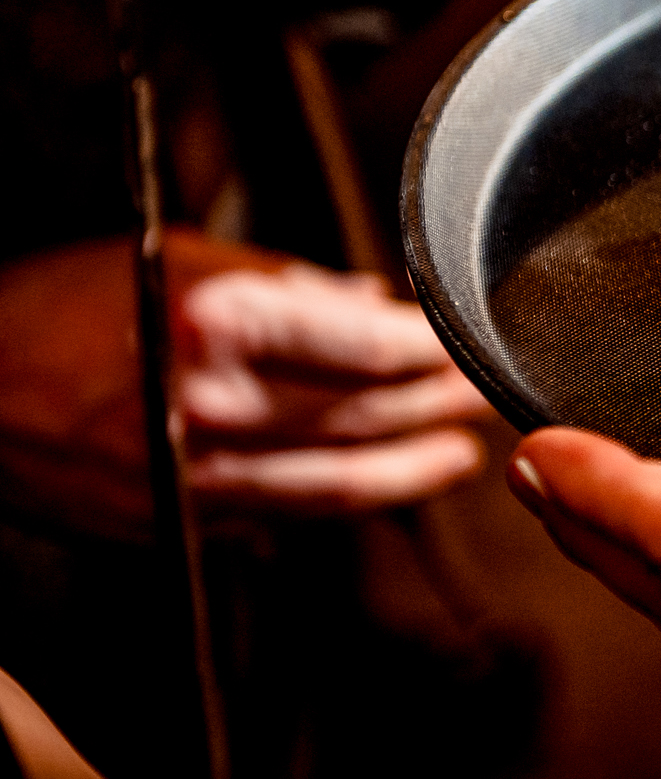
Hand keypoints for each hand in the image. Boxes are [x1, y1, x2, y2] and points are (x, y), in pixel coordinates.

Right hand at [0, 230, 488, 541]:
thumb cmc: (61, 305)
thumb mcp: (179, 258)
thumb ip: (288, 283)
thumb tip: (369, 301)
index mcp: (220, 323)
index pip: (368, 342)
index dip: (429, 346)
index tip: (463, 339)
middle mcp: (213, 403)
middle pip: (364, 412)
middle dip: (435, 405)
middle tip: (480, 395)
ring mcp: (194, 472)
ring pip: (335, 480)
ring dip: (407, 470)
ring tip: (453, 456)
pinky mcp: (175, 520)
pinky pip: (281, 512)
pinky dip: (336, 500)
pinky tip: (372, 489)